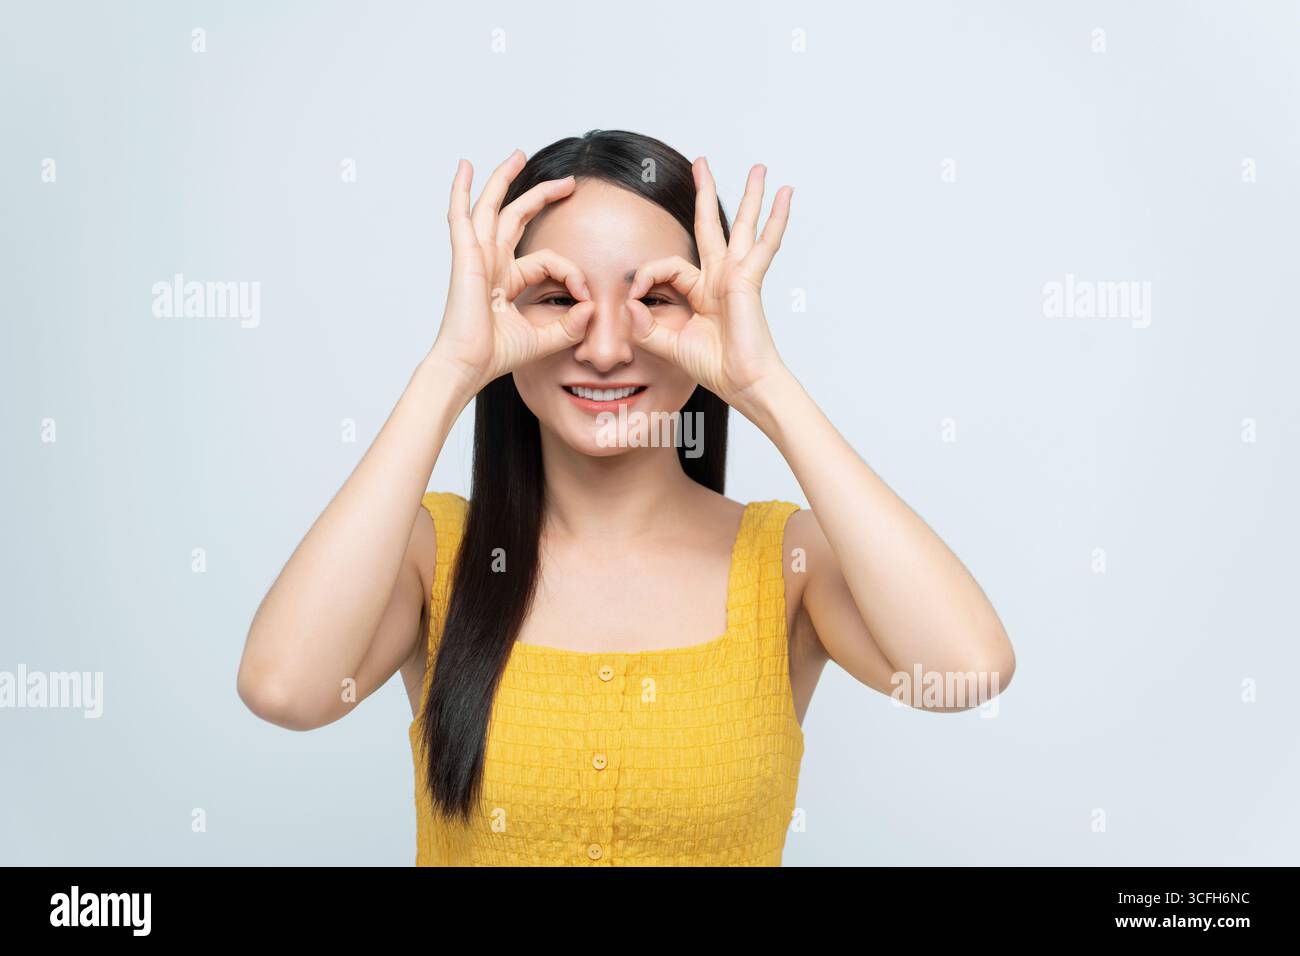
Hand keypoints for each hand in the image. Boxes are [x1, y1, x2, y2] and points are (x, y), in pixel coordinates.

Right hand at [430, 150, 595, 396]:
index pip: (548, 261)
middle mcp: (490, 263)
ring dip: (504, 179)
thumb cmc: (495, 356)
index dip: (572, 273)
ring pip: (491, 207)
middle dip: (541, 196)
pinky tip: (465, 167)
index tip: (586, 296)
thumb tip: (591, 307)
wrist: (469, 365)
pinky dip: (460, 190)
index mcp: (505, 280)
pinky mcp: (465, 257)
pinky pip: (461, 216)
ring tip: (518, 156)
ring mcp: (476, 256)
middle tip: (567, 182)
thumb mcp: (543, 338)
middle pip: (516, 217)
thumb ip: (568, 325)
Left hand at [626, 158, 792, 412]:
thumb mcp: (669, 345)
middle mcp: (720, 278)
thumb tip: (629, 304)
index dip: (645, 275)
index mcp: (700, 292)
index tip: (633, 296)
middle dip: (704, 193)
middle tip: (701, 163)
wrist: (742, 383)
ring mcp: (736, 276)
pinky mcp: (749, 278)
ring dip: (749, 195)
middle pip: (710, 226)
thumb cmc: (715, 368)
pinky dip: (776, 218)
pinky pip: (764, 242)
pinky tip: (785, 194)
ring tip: (758, 168)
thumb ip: (646, 326)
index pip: (668, 267)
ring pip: (740, 225)